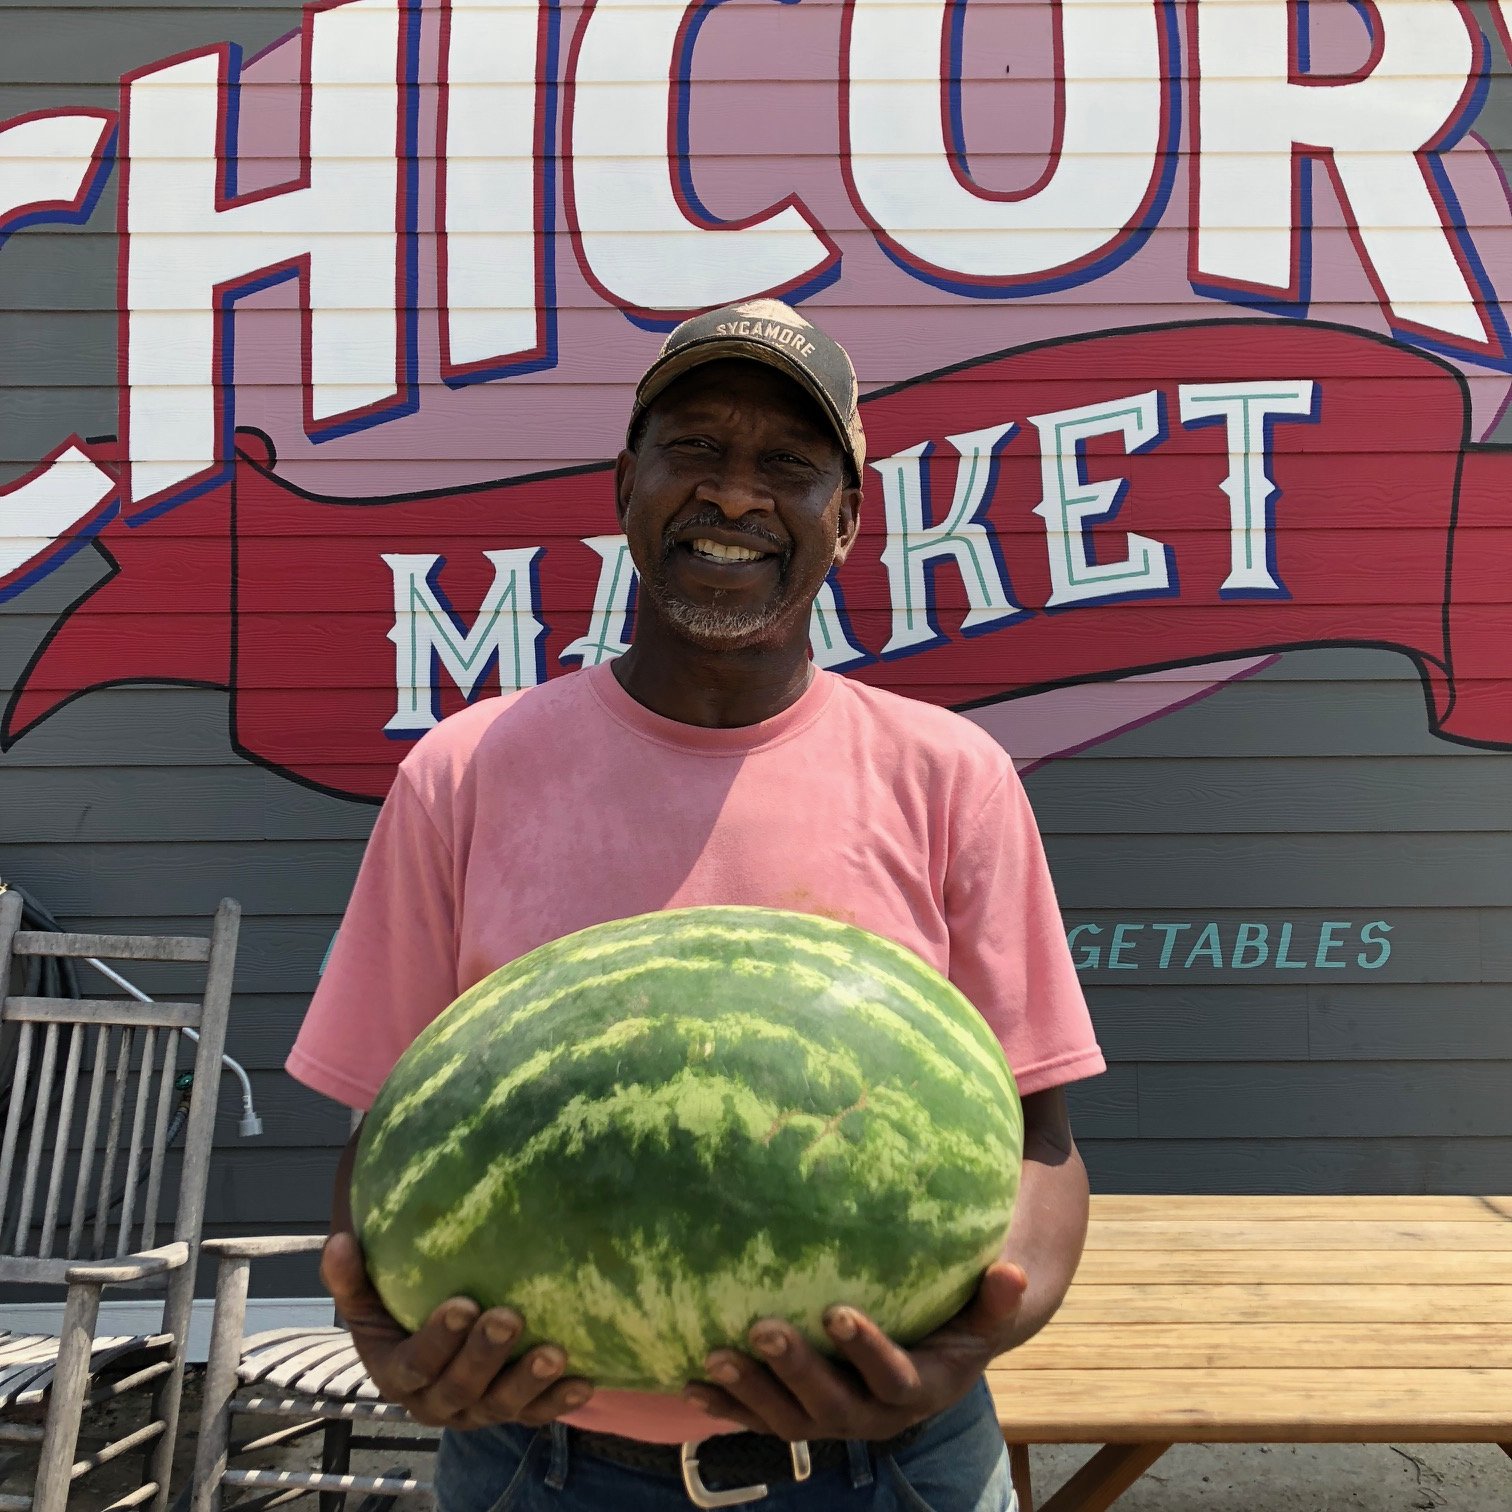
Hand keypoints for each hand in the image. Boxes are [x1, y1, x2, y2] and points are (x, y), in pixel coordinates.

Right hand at [320, 1231, 592, 1429]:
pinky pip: (535, 1414)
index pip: (415, 1364)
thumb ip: (350, 1277)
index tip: (463, 1303)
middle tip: (509, 1317)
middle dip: (485, 1355)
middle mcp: (435, 1401)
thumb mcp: (368, 1299)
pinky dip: (559, 1402)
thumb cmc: (398, 1312)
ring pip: (500, 1406)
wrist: (431, 1346)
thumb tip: (340, 1240)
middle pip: (460, 1388)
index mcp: (397, 1374)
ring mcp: (476, 1410)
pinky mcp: (509, 1411)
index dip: (438, 1339)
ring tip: (555, 1353)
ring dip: (528, 1382)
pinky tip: (585, 1382)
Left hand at [684, 1262, 1026, 1441]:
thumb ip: (995, 1299)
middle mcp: (873, 1417)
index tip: (837, 1311)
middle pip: (833, 1406)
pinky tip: (690, 1384)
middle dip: (796, 1371)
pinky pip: (761, 1420)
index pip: (893, 1378)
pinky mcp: (802, 1418)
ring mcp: (834, 1421)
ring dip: (750, 1392)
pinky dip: (726, 1406)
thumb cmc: (956, 1325)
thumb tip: (1013, 1269)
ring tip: (713, 1355)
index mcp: (919, 1390)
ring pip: (789, 1421)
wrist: (934, 1366)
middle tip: (763, 1327)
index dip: (867, 1350)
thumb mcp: (981, 1315)